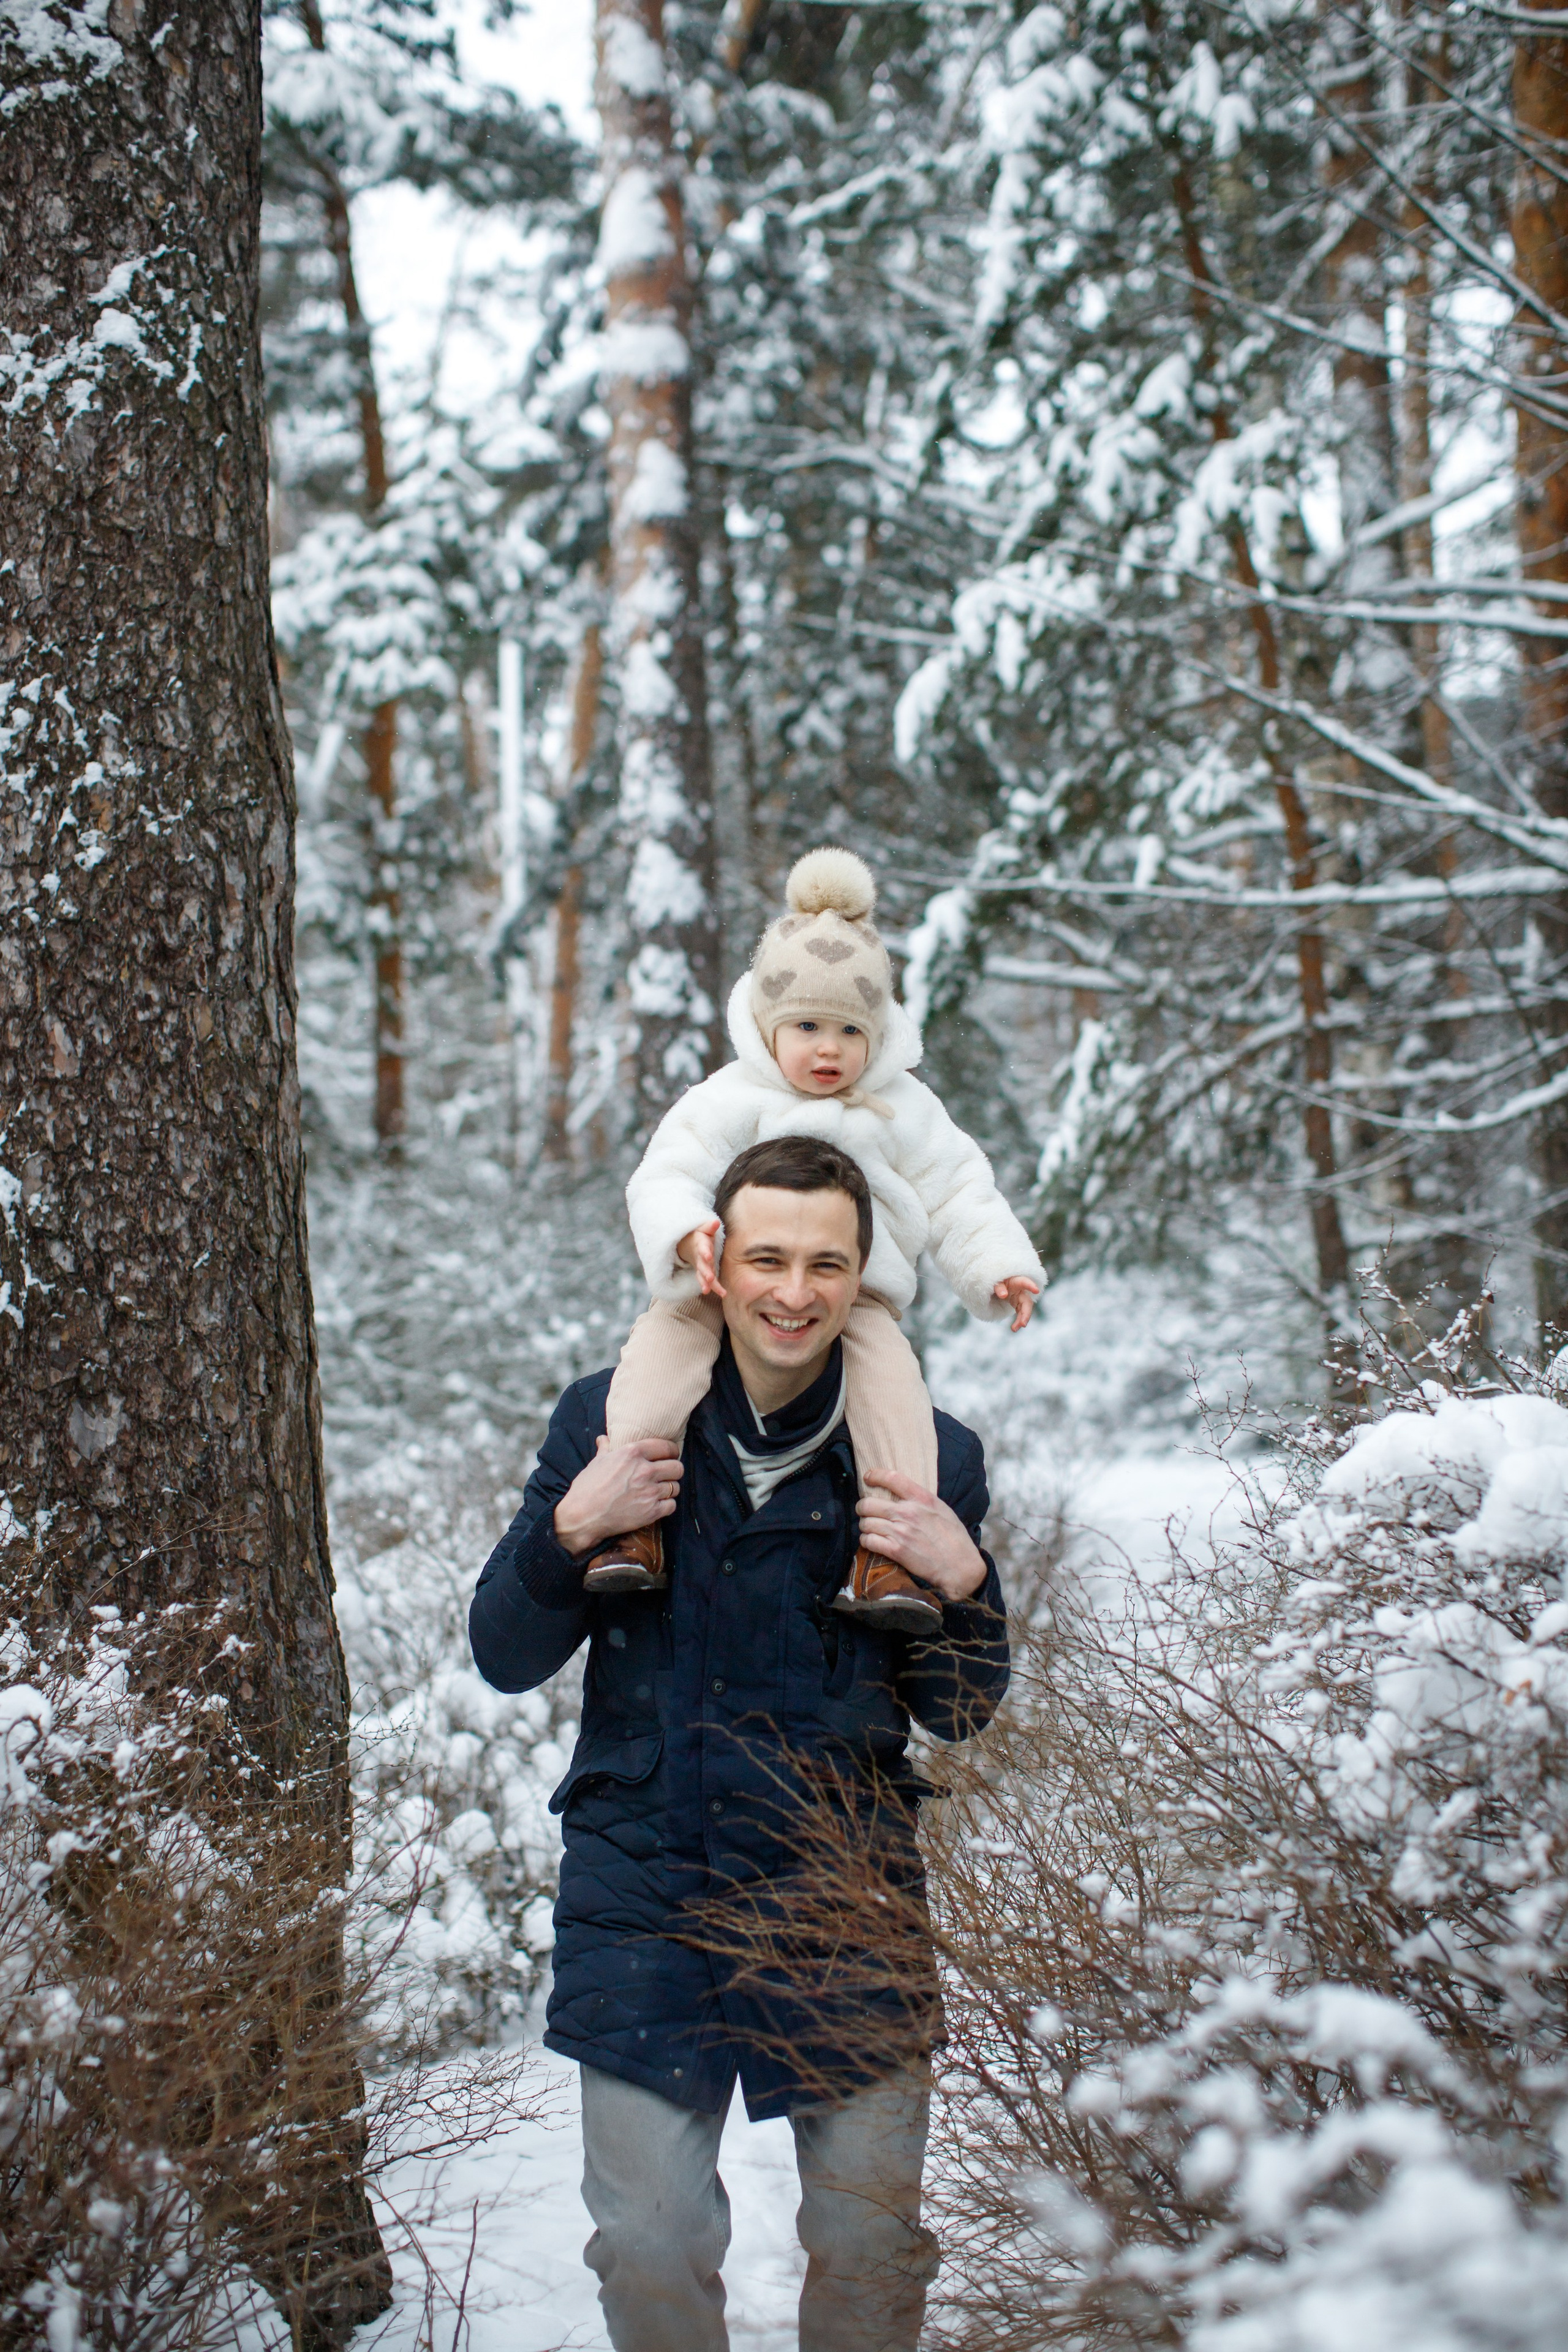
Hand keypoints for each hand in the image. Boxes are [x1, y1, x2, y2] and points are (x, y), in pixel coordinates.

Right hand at [553, 1436, 683, 1558]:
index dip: (671, 1451)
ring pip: (676, 1486)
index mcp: (632, 1453)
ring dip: (670, 1489)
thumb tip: (603, 1439)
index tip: (670, 1455)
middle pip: (677, 1467)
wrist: (583, 1516)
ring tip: (660, 1491)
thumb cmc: (587, 1487)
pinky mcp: (651, 1511)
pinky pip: (672, 1505)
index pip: (667, 1447)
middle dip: (673, 1471)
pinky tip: (658, 1505)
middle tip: (666, 1475)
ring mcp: (649, 1492)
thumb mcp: (596, 1462)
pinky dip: (666, 1505)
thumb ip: (605, 1449)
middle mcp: (644, 1470)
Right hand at [676, 1217, 725, 1298]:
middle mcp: (699, 1257)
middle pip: (702, 1265)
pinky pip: (704, 1280)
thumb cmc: (701, 1235)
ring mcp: (700, 1266)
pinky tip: (709, 1293)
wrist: (688, 1243)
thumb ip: (710, 1227)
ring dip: (705, 1283)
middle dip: (706, 1272)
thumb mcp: (703, 1229)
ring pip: (702, 1275)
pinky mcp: (701, 1272)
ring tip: (707, 1291)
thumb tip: (716, 1222)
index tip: (708, 1256)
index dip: (705, 1252)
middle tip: (710, 1278)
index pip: (703, 1248)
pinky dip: (706, 1286)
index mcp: (701, 1245)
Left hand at [856, 1470, 987, 1604]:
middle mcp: (908, 1512)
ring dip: (865, 1526)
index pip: (892, 1478)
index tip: (868, 1477)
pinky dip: (866, 1541)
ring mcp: (900, 1532)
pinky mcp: (896, 1551)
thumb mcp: (942, 1510)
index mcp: (922, 1499)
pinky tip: (872, 1542)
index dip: (875, 1475)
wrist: (959, 1566)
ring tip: (870, 1529)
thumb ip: (922, 1500)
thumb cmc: (954, 1538)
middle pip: (869, 1503)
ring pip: (865, 1522)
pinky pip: (869, 1541)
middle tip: (865, 1511)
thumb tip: (903, 1494)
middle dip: (862, 1507)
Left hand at [994, 1275, 1040, 1332]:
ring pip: (1025, 1309)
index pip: (1024, 1282)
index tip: (1036, 1290)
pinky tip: (1014, 1328)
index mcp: (1016, 1282)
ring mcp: (1020, 1298)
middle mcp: (1021, 1290)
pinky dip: (1018, 1321)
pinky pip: (1020, 1313)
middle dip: (1026, 1313)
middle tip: (1023, 1324)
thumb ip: (999, 1288)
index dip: (1031, 1286)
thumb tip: (1003, 1295)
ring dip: (1021, 1320)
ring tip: (1014, 1329)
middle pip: (1027, 1302)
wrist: (997, 1285)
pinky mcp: (1018, 1304)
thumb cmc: (998, 1281)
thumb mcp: (995, 1283)